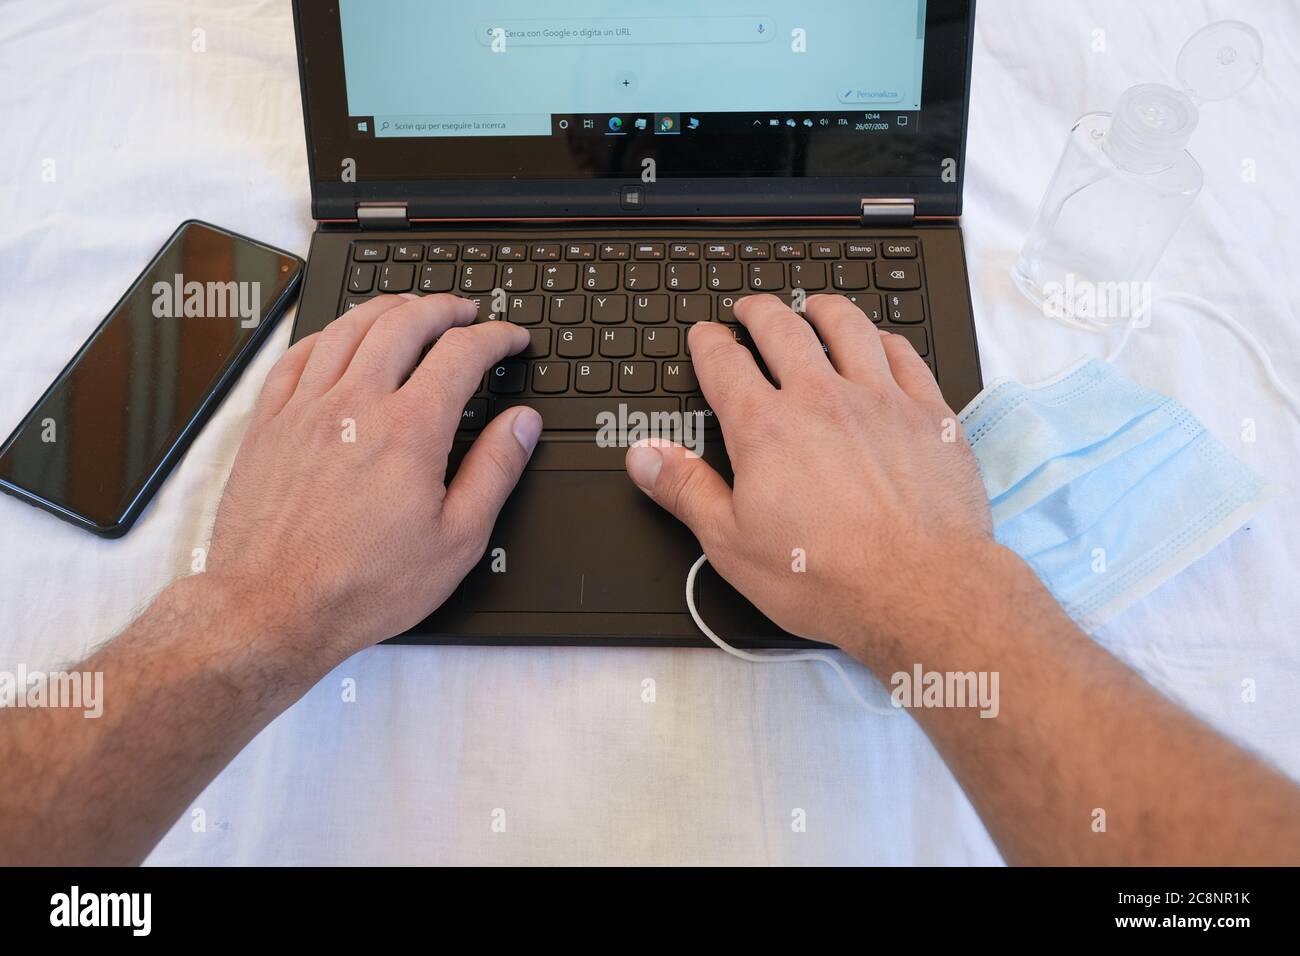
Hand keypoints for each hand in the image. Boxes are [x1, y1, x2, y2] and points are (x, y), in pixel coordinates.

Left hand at [205, 294, 541, 660]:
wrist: (274, 608)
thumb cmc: (363, 585)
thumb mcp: (457, 540)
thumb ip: (495, 471)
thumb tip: (522, 424)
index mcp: (410, 430)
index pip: (462, 354)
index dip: (495, 337)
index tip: (509, 338)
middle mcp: (356, 405)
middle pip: (404, 323)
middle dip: (443, 308)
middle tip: (464, 312)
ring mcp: (305, 409)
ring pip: (349, 328)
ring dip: (387, 308)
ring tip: (410, 309)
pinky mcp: (269, 424)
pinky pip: (297, 356)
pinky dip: (328, 334)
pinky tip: (340, 338)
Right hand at [624, 294, 994, 660]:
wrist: (918, 591)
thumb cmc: (828, 577)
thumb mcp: (731, 544)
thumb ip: (685, 490)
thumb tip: (644, 456)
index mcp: (765, 429)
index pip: (725, 364)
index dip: (708, 344)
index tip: (704, 337)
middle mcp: (821, 399)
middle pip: (783, 329)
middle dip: (759, 312)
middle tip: (749, 309)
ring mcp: (880, 400)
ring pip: (848, 327)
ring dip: (823, 309)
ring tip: (813, 306)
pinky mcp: (928, 414)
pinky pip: (905, 354)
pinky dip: (885, 338)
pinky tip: (880, 341)